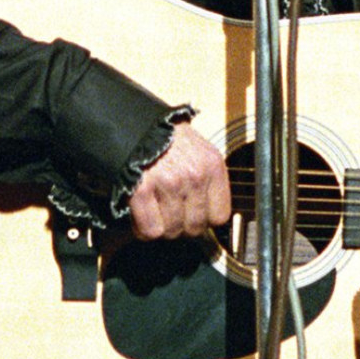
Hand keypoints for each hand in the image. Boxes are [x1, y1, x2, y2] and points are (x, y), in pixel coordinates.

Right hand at [129, 121, 230, 239]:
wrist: (139, 127)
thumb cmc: (171, 141)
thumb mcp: (202, 153)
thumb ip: (210, 182)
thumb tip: (209, 218)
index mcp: (213, 166)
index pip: (220, 217)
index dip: (205, 220)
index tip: (195, 215)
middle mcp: (195, 176)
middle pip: (194, 228)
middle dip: (182, 226)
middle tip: (171, 213)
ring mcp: (169, 184)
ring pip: (171, 231)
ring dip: (162, 227)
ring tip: (156, 211)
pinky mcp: (142, 190)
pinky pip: (149, 230)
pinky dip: (142, 229)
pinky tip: (142, 215)